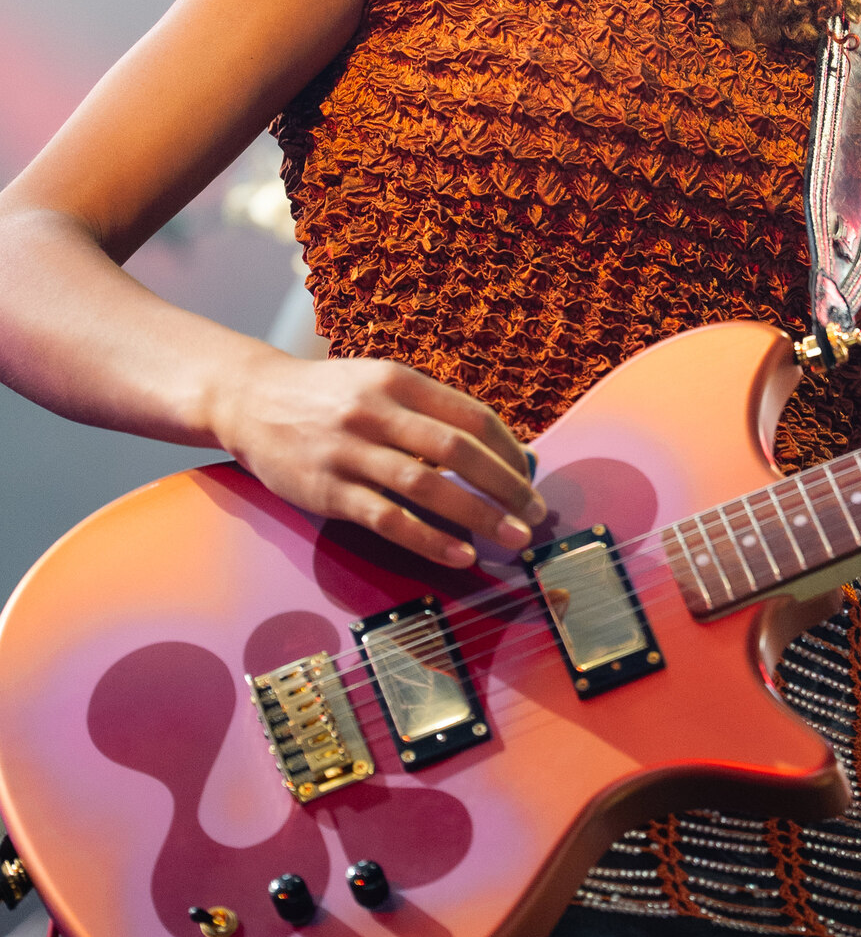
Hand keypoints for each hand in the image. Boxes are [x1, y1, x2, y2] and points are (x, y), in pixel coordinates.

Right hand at [213, 349, 547, 567]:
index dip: (510, 451)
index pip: (472, 417)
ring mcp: (350, 452)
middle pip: (459, 451)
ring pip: (428, 487)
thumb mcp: (380, 384)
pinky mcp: (329, 490)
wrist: (249, 400)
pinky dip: (430, 539)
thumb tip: (500, 451)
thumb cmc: (329, 397)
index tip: (531, 477)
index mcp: (399, 382)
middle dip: (507, 486)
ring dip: (480, 516)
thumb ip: (431, 412)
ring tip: (513, 538)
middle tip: (535, 514)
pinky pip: (389, 519)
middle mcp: (377, 412)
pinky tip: (460, 555)